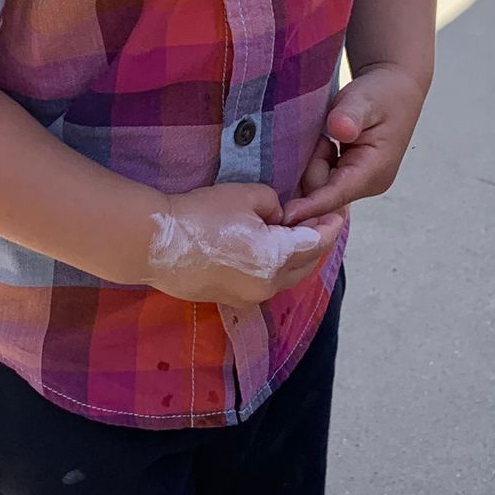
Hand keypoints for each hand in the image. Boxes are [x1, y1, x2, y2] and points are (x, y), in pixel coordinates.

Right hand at [142, 182, 344, 307]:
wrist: (154, 242)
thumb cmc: (201, 214)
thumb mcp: (247, 195)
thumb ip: (274, 205)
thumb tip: (278, 218)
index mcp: (276, 260)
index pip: (317, 243)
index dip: (331, 225)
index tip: (340, 211)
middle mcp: (268, 286)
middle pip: (307, 264)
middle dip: (317, 242)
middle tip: (321, 219)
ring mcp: (249, 297)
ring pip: (287, 277)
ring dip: (297, 256)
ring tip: (297, 233)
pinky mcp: (231, 298)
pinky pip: (266, 282)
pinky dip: (276, 266)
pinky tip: (270, 248)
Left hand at [281, 68, 425, 223]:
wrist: (396, 88)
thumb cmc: (382, 94)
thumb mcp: (364, 99)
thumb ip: (350, 114)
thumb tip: (341, 129)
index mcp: (374, 171)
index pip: (336, 195)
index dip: (310, 206)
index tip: (285, 215)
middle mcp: (368, 183)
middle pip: (322, 192)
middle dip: (312, 166)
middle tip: (323, 136)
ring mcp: (360, 182)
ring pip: (320, 185)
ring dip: (315, 162)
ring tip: (328, 136)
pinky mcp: (351, 178)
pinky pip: (323, 179)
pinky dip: (318, 162)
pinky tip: (327, 143)